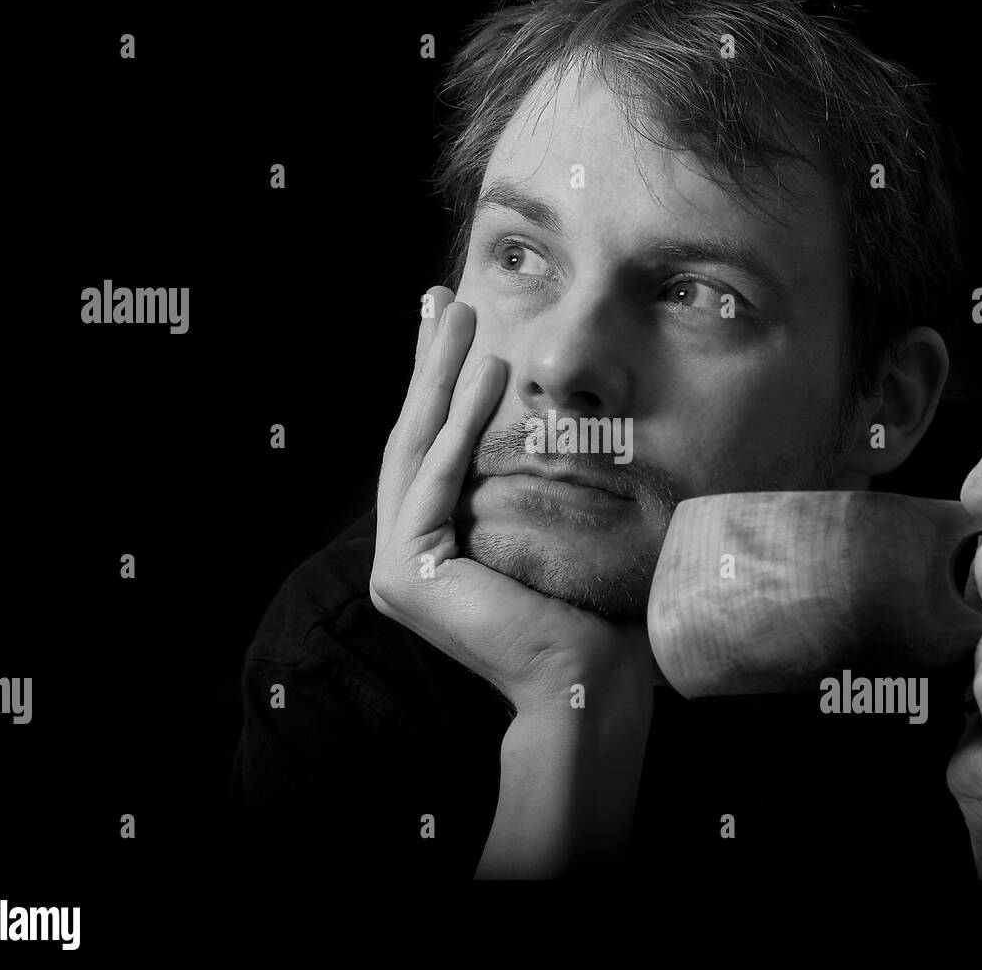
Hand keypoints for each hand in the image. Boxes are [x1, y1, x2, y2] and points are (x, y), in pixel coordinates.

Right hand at [369, 285, 658, 724]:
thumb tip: (554, 412)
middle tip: (439, 297)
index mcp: (433, 545)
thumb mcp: (548, 525)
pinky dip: (460, 424)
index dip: (439, 381)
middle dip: (427, 362)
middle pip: (415, 437)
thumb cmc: (584, 611)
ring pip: (418, 447)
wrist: (585, 683)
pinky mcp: (405, 573)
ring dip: (439, 375)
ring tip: (459, 313)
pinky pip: (436, 481)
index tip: (454, 325)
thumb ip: (528, 478)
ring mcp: (396, 567)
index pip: (434, 446)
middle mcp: (404, 554)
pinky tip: (482, 373)